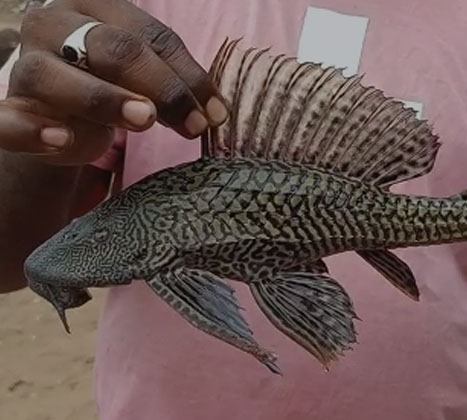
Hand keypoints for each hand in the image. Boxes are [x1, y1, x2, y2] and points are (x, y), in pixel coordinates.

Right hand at [0, 0, 227, 164]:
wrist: (58, 116)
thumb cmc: (110, 85)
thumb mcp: (146, 78)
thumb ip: (177, 86)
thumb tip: (216, 113)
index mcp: (97, 8)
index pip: (151, 36)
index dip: (189, 76)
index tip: (216, 114)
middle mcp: (55, 26)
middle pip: (114, 49)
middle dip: (161, 88)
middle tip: (194, 124)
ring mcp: (28, 66)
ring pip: (58, 77)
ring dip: (106, 100)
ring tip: (144, 120)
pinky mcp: (10, 107)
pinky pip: (8, 118)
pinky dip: (33, 129)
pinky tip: (63, 139)